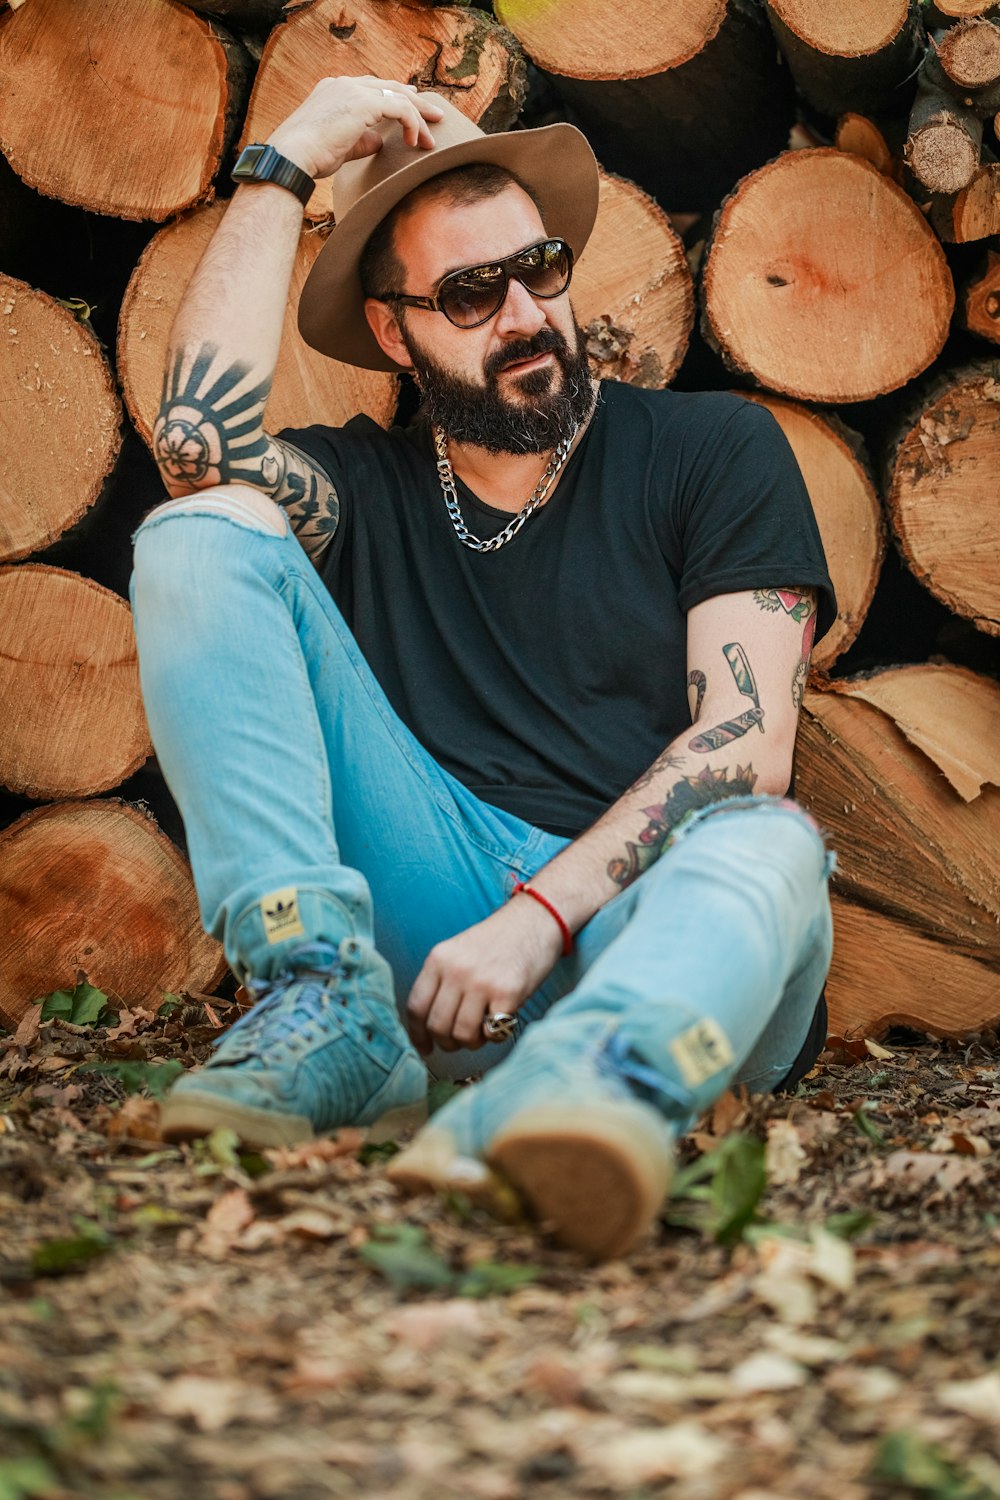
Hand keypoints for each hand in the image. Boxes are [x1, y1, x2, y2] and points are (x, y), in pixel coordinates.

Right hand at [265, 75, 443, 181]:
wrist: (292, 155)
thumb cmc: (311, 156)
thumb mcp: (340, 146)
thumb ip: (362, 140)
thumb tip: (379, 142)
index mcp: (334, 89)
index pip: (372, 87)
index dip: (395, 95)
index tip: (412, 104)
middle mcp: (344, 84)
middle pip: (389, 87)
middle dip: (415, 102)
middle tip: (434, 115)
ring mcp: (354, 90)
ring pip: (398, 96)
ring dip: (419, 117)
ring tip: (431, 138)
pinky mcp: (364, 103)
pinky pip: (400, 109)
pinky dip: (412, 124)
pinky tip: (415, 142)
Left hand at [406, 897, 566, 1055]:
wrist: (536, 918)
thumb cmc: (498, 940)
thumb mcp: (459, 951)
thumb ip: (442, 980)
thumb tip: (430, 1025)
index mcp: (439, 959)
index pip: (416, 1006)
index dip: (418, 1034)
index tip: (426, 1048)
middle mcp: (456, 970)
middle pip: (437, 1025)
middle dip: (447, 1043)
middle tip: (460, 1041)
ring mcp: (481, 982)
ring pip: (462, 1034)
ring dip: (472, 1042)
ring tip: (483, 1032)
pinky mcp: (508, 992)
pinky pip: (492, 1032)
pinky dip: (495, 1036)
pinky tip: (502, 1022)